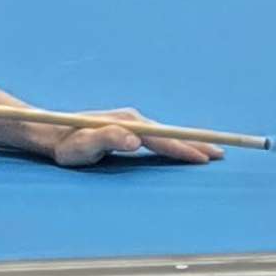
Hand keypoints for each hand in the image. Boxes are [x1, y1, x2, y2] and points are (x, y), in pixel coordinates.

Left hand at [42, 109, 222, 168]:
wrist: (52, 132)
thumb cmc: (66, 144)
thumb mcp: (82, 146)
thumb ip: (106, 140)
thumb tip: (134, 140)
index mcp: (129, 124)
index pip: (164, 139)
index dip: (186, 148)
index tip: (205, 156)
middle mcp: (135, 119)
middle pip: (172, 135)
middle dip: (197, 144)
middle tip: (222, 153)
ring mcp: (133, 122)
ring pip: (168, 135)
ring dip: (190, 142)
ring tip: (211, 151)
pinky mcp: (130, 128)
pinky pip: (161, 137)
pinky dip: (177, 142)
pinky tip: (184, 148)